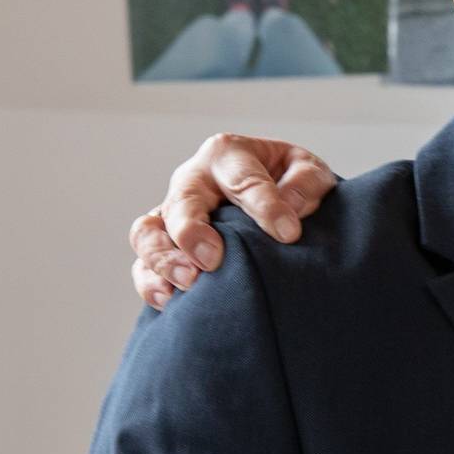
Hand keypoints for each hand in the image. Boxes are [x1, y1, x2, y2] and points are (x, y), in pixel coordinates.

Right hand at [131, 134, 335, 308]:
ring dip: (164, 258)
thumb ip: (305, 183)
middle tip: (213, 259)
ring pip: (148, 232)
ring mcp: (174, 214)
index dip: (265, 207)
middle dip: (192, 232)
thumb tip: (289, 208)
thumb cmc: (291, 181)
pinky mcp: (166, 246)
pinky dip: (151, 282)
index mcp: (228, 154)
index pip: (243, 179)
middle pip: (181, 203)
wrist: (278, 198)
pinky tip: (170, 299)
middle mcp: (194, 180)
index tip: (288, 233)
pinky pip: (143, 265)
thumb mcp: (309, 171)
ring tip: (191, 281)